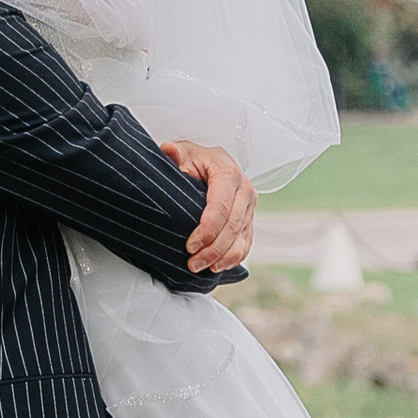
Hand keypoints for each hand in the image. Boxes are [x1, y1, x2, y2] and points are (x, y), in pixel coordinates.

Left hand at [162, 138, 253, 273]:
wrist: (206, 161)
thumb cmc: (193, 159)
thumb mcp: (182, 153)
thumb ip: (174, 155)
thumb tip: (168, 150)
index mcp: (228, 173)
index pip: (221, 206)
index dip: (207, 229)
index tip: (189, 245)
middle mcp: (244, 190)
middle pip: (232, 226)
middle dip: (212, 249)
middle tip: (192, 263)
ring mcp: (248, 207)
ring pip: (241, 239)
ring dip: (222, 258)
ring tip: (201, 267)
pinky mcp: (248, 219)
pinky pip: (245, 243)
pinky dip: (233, 258)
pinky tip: (217, 266)